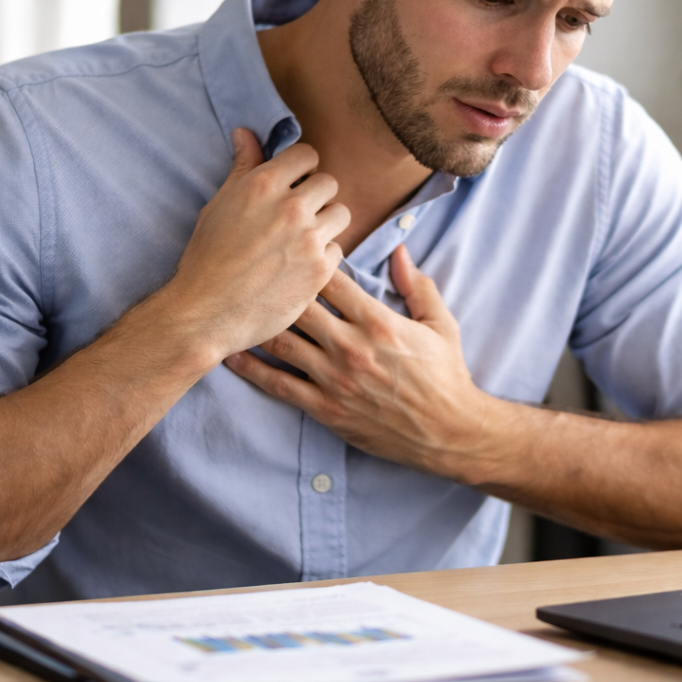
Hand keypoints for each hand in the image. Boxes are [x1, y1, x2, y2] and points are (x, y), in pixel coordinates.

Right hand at [165, 128, 349, 360]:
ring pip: (340, 214)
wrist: (206, 311)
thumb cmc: (207, 257)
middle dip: (316, 195)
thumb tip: (245, 133)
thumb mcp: (219, 204)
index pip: (307, 154)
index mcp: (264, 184)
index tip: (293, 182)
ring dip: (325, 223)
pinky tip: (300, 265)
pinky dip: (323, 256)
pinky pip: (338, 249)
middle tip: (298, 214)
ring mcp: (309, 239)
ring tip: (303, 239)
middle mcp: (291, 207)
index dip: (301, 167)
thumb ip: (242, 167)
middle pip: (329, 182)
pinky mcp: (320, 270)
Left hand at [225, 244, 501, 483]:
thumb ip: (417, 286)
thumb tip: (399, 251)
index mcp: (378, 322)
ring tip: (233, 306)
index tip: (292, 248)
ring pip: (283, 343)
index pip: (331, 281)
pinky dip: (253, 370)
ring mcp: (335, 380)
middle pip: (299, 306)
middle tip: (252, 271)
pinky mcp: (326, 409)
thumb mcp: (441, 324)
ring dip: (257, 323)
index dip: (308, 260)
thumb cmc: (446, 375)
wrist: (448, 433)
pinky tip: (232, 356)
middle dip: (275, 286)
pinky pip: (280, 386)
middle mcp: (351, 347)